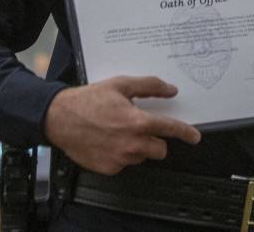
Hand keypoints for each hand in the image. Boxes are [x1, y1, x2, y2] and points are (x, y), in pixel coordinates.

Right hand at [44, 75, 200, 174]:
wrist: (59, 118)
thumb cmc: (89, 100)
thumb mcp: (121, 85)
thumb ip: (149, 86)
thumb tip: (171, 89)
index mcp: (138, 122)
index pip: (170, 129)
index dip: (186, 133)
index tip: (195, 137)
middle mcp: (132, 144)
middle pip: (160, 150)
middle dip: (156, 140)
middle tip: (142, 129)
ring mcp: (120, 159)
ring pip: (142, 156)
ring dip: (138, 147)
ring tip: (119, 133)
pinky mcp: (109, 168)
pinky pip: (125, 163)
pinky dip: (121, 155)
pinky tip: (108, 142)